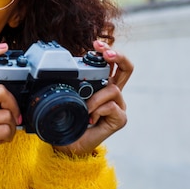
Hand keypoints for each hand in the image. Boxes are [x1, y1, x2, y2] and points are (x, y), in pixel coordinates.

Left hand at [53, 40, 133, 156]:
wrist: (67, 145)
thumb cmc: (66, 120)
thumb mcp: (65, 97)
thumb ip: (70, 83)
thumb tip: (63, 66)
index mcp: (101, 86)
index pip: (111, 64)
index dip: (107, 51)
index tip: (96, 43)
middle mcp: (112, 94)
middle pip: (126, 68)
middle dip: (118, 56)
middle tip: (106, 53)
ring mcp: (118, 106)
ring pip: (113, 90)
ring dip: (95, 98)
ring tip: (84, 109)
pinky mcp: (120, 119)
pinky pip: (111, 106)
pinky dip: (97, 110)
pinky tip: (89, 118)